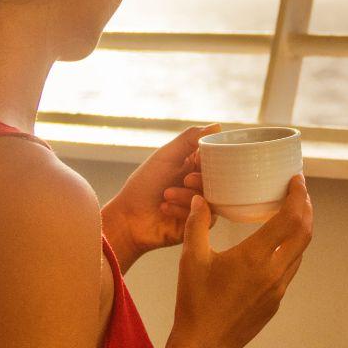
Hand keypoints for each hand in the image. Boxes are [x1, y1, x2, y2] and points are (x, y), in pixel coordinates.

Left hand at [101, 124, 217, 261]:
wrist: (128, 217)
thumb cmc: (144, 184)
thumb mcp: (166, 156)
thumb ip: (189, 139)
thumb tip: (218, 126)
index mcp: (196, 165)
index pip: (218, 158)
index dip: (213, 159)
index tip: (199, 161)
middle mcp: (201, 183)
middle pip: (219, 180)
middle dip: (200, 179)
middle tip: (185, 179)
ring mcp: (201, 204)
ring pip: (211, 198)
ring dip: (186, 195)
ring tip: (166, 195)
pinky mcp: (199, 222)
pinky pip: (204, 216)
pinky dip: (183, 210)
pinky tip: (164, 208)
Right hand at [169, 175, 313, 347]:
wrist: (203, 345)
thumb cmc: (195, 302)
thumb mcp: (190, 259)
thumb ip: (196, 225)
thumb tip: (200, 199)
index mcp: (254, 258)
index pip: (289, 219)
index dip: (298, 196)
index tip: (296, 180)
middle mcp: (273, 272)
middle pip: (304, 233)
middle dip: (306, 208)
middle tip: (299, 191)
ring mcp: (278, 289)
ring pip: (300, 252)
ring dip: (301, 230)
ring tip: (292, 213)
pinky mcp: (276, 302)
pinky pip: (290, 269)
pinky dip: (291, 249)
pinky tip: (278, 244)